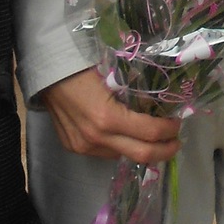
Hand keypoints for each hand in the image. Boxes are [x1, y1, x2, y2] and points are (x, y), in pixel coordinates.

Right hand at [40, 67, 181, 165]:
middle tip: (175, 141)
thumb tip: (160, 102)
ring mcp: (84, 146)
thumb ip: (135, 94)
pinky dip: (120, 146)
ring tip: (151, 137)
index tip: (177, 123)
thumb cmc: (83, 67)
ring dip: (142, 148)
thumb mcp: (114, 77)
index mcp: (108, 118)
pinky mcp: (75, 148)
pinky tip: (125, 135)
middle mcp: (96, 138)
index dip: (169, 130)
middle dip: (165, 150)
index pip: (150, 132)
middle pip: (142, 155)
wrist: (46, 73)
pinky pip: (105, 153)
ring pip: (124, 156)